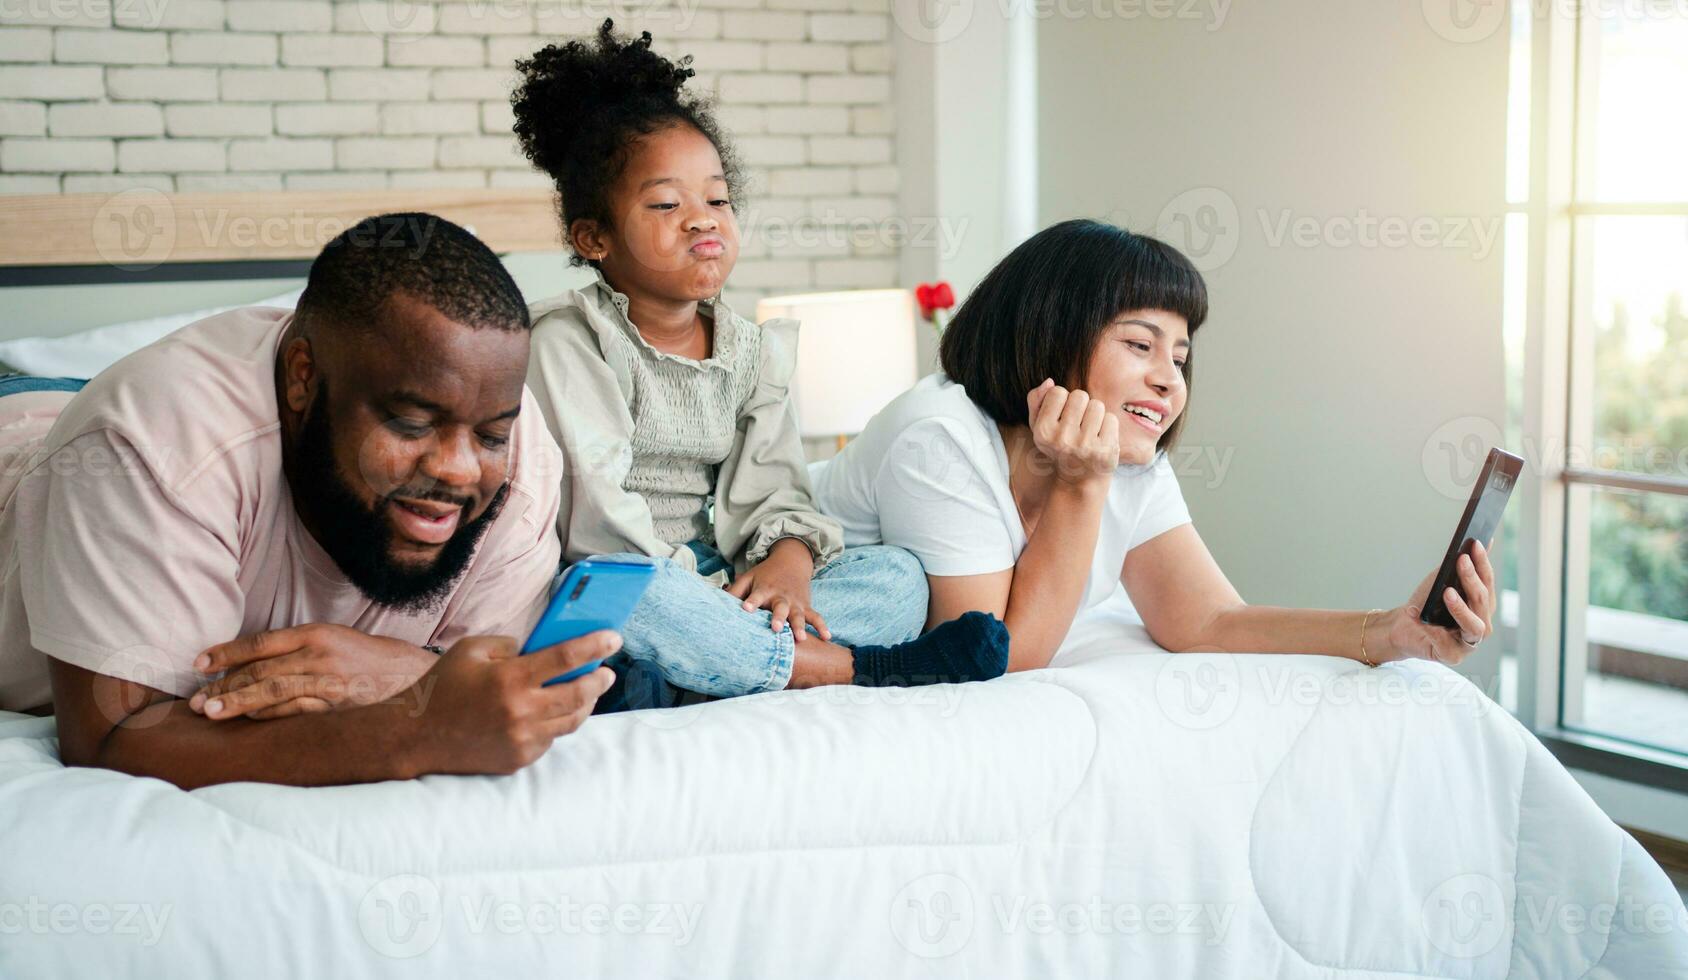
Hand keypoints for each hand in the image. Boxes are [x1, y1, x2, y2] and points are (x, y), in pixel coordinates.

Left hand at [190, 624, 436, 720]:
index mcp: (315, 633)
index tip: (199, 664)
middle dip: (223, 685)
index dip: (226, 653)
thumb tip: (247, 662)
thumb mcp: (331, 639)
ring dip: (237, 702)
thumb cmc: (363, 657)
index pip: (260, 643)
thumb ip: (294, 648)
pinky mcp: (336, 706)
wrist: (408, 676)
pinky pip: (294, 711)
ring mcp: (328, 682)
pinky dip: (269, 715)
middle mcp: (319, 655)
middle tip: (195, 700)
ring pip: (272, 691)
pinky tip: (249, 718)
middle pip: (260, 670)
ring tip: (210, 712)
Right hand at [407, 631, 617, 775]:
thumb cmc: (444, 686)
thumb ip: (510, 644)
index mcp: (510, 678)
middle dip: (599, 680)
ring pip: (571, 721)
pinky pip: (550, 739)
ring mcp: (521, 739)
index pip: (566, 657)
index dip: (595, 646)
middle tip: (607, 671)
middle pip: (579, 694)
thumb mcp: (472, 649)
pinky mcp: (518, 759)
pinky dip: (556, 724)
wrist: (416, 736)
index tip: (614, 639)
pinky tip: (555, 713)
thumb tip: (543, 648)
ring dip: (585, 704)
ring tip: (590, 690)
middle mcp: (520, 711)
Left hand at [724, 537, 829, 639]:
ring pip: (799, 615)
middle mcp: (780, 596)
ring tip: (802, 639)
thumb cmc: (764, 575)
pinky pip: (816, 616)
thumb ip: (734, 592)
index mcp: (764, 589)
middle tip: (776, 628)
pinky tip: (827, 637)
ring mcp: (795, 602)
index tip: (745, 609)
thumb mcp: (748, 578)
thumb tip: (717, 605)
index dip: (751, 603)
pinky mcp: (806, 606)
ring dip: (800, 626)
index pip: (755, 596)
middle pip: (780, 608)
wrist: (791, 561)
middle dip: (779, 618)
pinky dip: (822, 626)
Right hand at [1026, 379, 1119, 487]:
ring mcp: (1085, 446)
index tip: (1062, 416)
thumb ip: (1036, 401)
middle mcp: (1062, 439)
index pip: (1057, 392)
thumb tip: (1049, 381)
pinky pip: (1111, 419)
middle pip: (1079, 395)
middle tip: (1078, 423)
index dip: (1062, 400)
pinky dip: (1108, 426)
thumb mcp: (1039, 426)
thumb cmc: (1059, 447)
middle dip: (1081, 405)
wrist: (1079, 481)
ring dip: (1095, 414)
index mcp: (1043, 431)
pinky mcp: (1106, 450)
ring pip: (1097, 405)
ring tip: (1089, 430)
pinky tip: (1100, 438)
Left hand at [1381, 540, 1498, 665]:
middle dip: (1472, 578)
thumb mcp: (1442, 580)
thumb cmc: (1425, 603)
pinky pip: (1449, 643)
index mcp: (1482, 605)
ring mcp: (1470, 642)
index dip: (1483, 563)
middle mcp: (1481, 623)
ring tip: (1448, 592)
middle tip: (1462, 560)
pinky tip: (1427, 621)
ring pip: (1474, 625)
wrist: (1401, 625)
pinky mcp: (1453, 655)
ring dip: (1461, 607)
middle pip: (1482, 600)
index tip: (1474, 544)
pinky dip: (1437, 631)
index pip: (1488, 582)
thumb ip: (1462, 565)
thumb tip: (1482, 541)